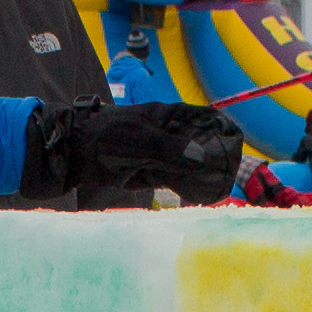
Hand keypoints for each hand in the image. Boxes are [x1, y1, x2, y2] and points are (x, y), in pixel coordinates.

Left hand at [19, 101, 246, 205]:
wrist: (74, 153)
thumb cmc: (104, 138)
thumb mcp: (139, 140)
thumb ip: (170, 148)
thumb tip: (201, 158)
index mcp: (169, 116)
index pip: (206, 119)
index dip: (223, 130)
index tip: (237, 145)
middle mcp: (169, 134)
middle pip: (202, 144)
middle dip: (217, 157)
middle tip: (233, 174)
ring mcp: (161, 154)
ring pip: (191, 164)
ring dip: (204, 175)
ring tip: (221, 187)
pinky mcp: (151, 172)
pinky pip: (176, 179)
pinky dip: (188, 186)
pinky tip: (200, 195)